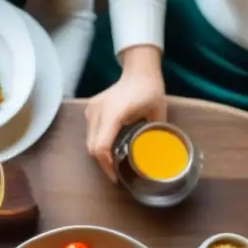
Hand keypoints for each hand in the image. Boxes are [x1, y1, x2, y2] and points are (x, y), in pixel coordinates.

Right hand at [86, 46, 166, 182]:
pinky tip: (111, 146)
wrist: (139, 70)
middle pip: (92, 148)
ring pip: (89, 141)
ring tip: (114, 160)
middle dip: (103, 163)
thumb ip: (154, 137)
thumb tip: (156, 160)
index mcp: (113, 114)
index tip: (116, 177)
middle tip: (117, 173)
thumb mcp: (157, 115)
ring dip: (100, 154)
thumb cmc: (150, 90)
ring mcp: (91, 110)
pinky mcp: (90, 109)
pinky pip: (91, 133)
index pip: (101, 147)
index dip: (106, 166)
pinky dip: (98, 143)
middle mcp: (97, 112)